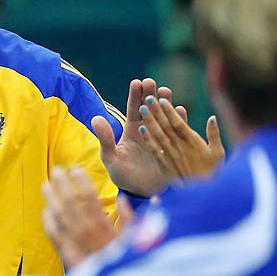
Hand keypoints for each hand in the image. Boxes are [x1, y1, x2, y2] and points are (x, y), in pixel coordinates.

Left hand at [43, 165, 125, 269]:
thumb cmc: (127, 262)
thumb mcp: (135, 239)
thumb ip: (129, 218)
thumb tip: (121, 199)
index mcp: (104, 225)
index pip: (90, 196)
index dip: (81, 181)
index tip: (76, 169)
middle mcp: (87, 231)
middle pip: (70, 202)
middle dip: (62, 184)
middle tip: (57, 170)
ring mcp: (74, 242)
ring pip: (59, 215)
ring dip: (51, 199)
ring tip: (46, 185)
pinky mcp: (66, 254)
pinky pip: (54, 235)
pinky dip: (48, 222)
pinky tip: (46, 212)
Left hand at [91, 77, 174, 196]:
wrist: (141, 193)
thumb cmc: (123, 175)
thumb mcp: (111, 158)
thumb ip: (105, 139)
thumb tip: (95, 118)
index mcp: (132, 130)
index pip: (133, 109)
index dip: (135, 96)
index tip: (137, 82)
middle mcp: (148, 130)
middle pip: (149, 108)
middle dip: (150, 94)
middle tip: (152, 82)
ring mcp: (162, 136)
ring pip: (164, 115)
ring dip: (165, 103)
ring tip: (166, 91)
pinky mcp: (173, 146)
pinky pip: (177, 131)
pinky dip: (179, 120)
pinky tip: (181, 110)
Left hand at [140, 91, 224, 183]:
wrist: (205, 197)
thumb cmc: (213, 173)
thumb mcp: (218, 154)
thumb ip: (214, 135)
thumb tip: (212, 117)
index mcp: (193, 142)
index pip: (179, 122)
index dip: (170, 110)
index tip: (162, 99)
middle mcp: (181, 147)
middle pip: (167, 126)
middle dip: (157, 111)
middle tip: (149, 96)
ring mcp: (172, 156)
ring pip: (159, 135)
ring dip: (150, 121)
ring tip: (143, 108)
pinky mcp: (165, 167)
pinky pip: (156, 151)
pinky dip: (149, 140)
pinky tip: (142, 129)